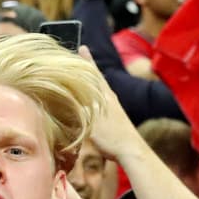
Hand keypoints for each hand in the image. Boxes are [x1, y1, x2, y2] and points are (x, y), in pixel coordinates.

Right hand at [76, 46, 141, 160]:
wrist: (131, 151)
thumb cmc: (112, 137)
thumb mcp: (91, 122)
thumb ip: (79, 109)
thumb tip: (66, 98)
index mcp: (105, 96)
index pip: (94, 74)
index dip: (87, 62)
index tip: (82, 48)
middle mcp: (111, 98)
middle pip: (98, 79)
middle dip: (89, 69)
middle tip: (82, 57)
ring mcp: (114, 108)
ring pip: (101, 90)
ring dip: (92, 83)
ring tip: (85, 78)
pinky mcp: (116, 118)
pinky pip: (102, 101)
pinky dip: (95, 97)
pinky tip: (93, 102)